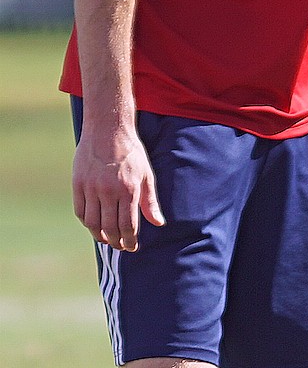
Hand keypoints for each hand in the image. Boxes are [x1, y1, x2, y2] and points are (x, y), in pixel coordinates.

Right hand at [72, 125, 164, 251]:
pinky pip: (80, 211)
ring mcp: (91, 188)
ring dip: (100, 235)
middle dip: (116, 242)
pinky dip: (87, 222)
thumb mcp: (147, 174)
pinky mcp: (78, 184)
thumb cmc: (131, 152)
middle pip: (109, 228)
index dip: (130, 240)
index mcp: (128, 189)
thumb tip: (159, 223)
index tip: (133, 247)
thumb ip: (150, 201)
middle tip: (121, 246)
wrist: (108, 130)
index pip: (128, 225)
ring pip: (92, 223)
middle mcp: (108, 191)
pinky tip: (94, 224)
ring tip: (108, 238)